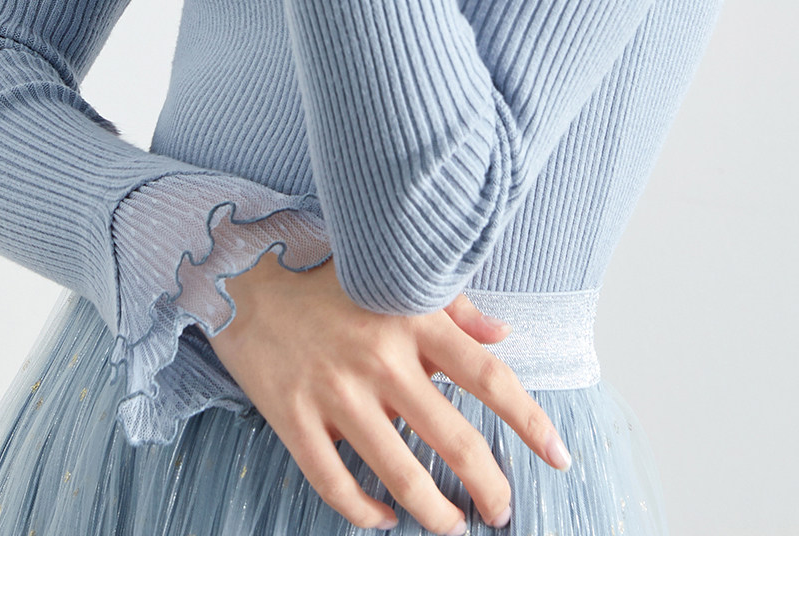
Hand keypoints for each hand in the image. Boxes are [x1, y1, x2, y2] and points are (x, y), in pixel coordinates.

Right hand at [210, 250, 570, 534]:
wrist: (239, 271)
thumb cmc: (323, 272)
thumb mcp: (392, 277)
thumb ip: (452, 305)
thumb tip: (503, 332)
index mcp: (412, 319)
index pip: (490, 378)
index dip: (531, 423)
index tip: (559, 457)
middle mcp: (380, 359)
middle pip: (455, 441)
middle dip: (489, 488)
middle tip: (502, 511)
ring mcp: (334, 392)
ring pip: (402, 475)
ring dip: (436, 514)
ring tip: (453, 528)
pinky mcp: (292, 417)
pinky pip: (336, 484)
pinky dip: (365, 513)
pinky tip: (383, 518)